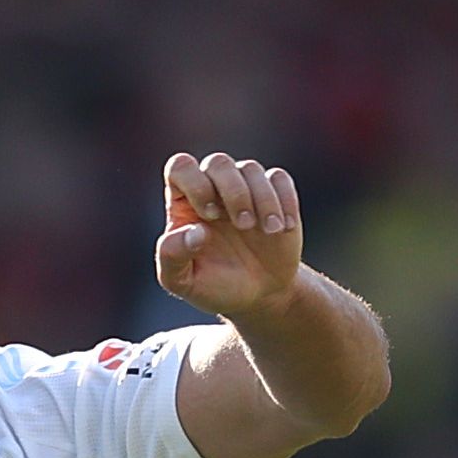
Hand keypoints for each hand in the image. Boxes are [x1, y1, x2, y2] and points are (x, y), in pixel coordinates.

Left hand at [157, 153, 303, 319]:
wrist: (256, 295)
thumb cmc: (212, 285)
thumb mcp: (182, 281)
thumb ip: (173, 256)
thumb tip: (195, 231)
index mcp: (183, 203)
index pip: (180, 167)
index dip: (195, 184)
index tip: (209, 215)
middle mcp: (212, 188)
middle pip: (218, 162)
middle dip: (233, 192)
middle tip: (243, 225)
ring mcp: (244, 189)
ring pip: (251, 169)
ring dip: (263, 199)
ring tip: (269, 231)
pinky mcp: (274, 194)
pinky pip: (279, 179)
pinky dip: (285, 200)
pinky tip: (284, 228)